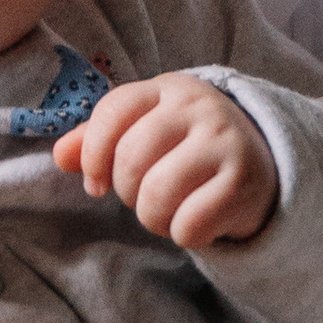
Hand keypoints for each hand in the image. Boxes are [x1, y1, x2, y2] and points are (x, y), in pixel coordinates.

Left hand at [55, 71, 275, 247]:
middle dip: (128, 192)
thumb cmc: (187, 150)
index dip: (93, 154)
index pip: (113, 110)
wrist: (261, 167)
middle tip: (148, 195)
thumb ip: (99, 140)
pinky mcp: (244, 182)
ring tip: (171, 209)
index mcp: (169, 88)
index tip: (95, 184)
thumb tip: (61, 155)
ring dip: (154, 218)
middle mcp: (200, 107)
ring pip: (156, 196)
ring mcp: (225, 142)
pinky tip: (199, 219)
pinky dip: (185, 234)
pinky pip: (188, 225)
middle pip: (130, 160)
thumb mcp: (146, 131)